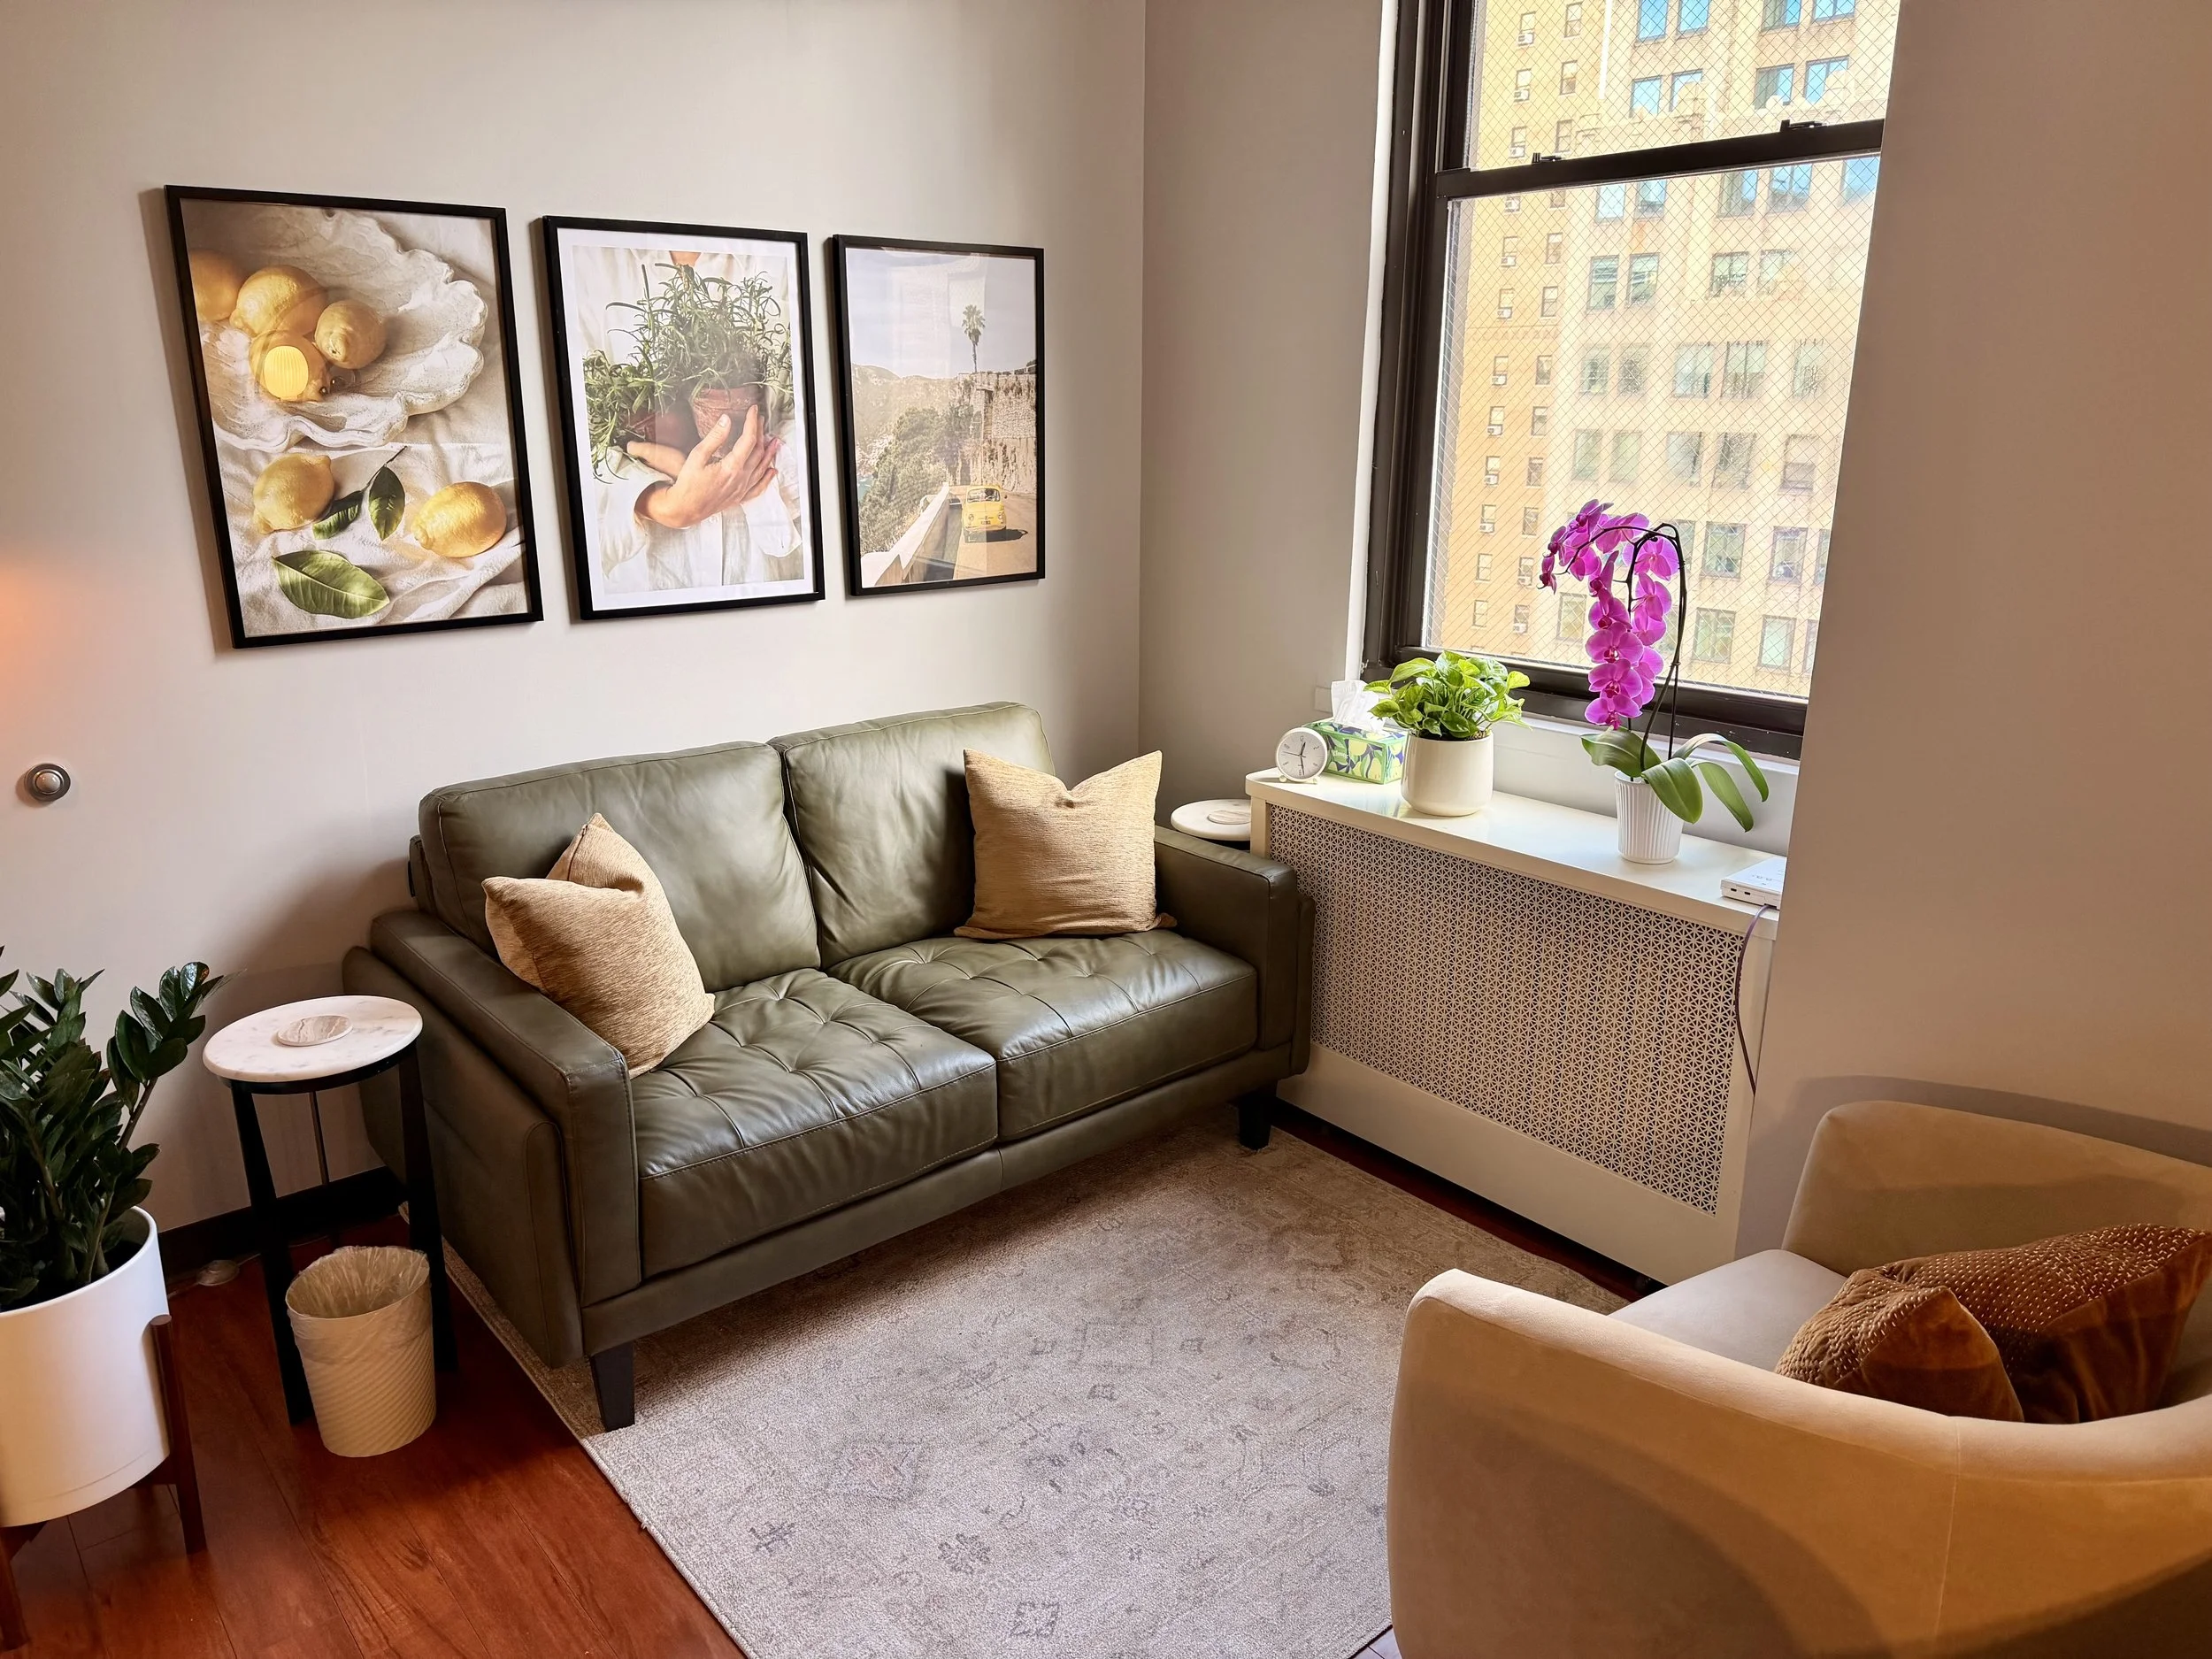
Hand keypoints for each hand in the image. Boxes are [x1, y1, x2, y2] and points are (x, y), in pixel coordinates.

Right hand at [631, 404, 780, 529]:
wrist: (685, 509)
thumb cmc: (688, 485)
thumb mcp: (697, 456)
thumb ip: (714, 437)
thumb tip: (726, 420)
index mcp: (731, 467)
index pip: (748, 439)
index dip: (752, 422)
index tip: (753, 411)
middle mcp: (741, 478)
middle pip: (757, 451)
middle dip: (760, 433)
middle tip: (760, 420)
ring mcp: (742, 489)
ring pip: (761, 468)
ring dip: (769, 453)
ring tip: (774, 441)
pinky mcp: (739, 497)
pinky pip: (758, 487)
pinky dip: (767, 478)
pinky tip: (772, 471)